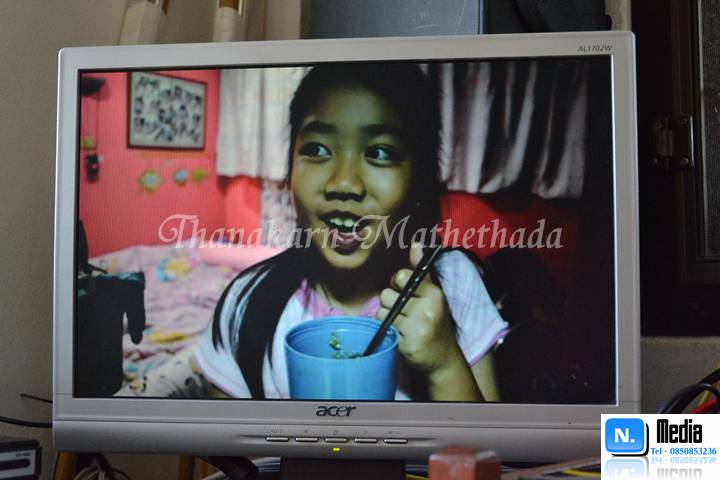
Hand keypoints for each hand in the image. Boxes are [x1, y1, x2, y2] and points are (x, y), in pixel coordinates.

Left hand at [377, 243, 462, 374]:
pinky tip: (401, 335)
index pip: (400, 277)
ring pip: (381, 312)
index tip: (405, 293)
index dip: (397, 284)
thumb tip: (415, 244)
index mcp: (434, 294)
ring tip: (402, 324)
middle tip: (404, 313)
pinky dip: (388, 331)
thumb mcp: (432, 294)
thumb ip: (421, 270)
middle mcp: (426, 309)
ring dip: (387, 318)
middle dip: (390, 303)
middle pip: (386, 295)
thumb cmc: (435, 321)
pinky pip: (383, 329)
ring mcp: (417, 328)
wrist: (443, 357)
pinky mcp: (406, 343)